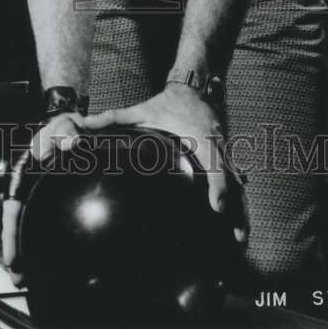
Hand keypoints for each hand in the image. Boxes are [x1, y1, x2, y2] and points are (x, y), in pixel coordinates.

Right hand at [1, 110, 85, 284]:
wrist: (71, 125)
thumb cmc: (62, 127)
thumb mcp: (62, 127)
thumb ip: (65, 133)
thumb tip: (73, 142)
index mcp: (24, 175)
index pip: (13, 208)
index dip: (10, 234)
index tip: (11, 259)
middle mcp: (28, 188)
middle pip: (17, 223)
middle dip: (15, 251)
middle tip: (19, 279)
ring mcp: (39, 195)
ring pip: (28, 225)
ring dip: (27, 249)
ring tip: (28, 277)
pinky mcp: (51, 198)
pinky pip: (44, 221)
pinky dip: (42, 239)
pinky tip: (47, 256)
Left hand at [80, 84, 247, 244]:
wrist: (192, 88)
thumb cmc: (166, 104)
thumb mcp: (141, 111)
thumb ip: (113, 118)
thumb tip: (85, 124)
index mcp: (200, 139)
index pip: (214, 165)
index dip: (219, 186)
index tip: (218, 208)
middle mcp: (216, 147)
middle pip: (232, 181)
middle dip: (236, 211)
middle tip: (237, 239)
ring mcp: (224, 153)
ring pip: (238, 185)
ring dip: (241, 212)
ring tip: (241, 240)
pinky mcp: (225, 156)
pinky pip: (235, 181)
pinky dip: (240, 202)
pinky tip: (238, 224)